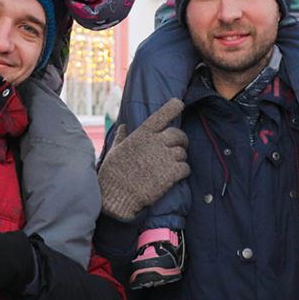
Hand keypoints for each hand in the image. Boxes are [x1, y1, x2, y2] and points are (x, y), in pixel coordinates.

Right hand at [97, 99, 188, 220]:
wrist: (118, 196)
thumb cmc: (113, 173)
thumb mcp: (115, 151)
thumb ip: (121, 137)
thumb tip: (123, 127)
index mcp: (142, 134)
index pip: (162, 115)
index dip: (172, 107)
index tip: (178, 103)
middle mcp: (156, 142)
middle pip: (178, 134)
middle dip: (181, 140)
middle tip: (178, 147)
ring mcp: (165, 157)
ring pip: (183, 153)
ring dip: (179, 159)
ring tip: (171, 166)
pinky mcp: (172, 173)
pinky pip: (186, 168)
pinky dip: (183, 171)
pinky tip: (176, 176)